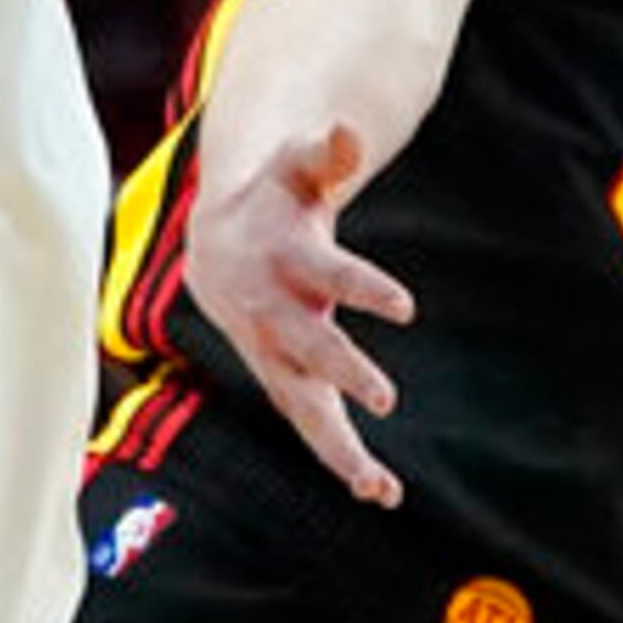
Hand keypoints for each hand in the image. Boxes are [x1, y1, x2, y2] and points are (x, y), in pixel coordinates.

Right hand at [184, 123, 416, 505]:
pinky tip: (381, 492)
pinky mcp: (284, 383)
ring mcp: (276, 356)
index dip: (363, 288)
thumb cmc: (273, 199)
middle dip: (344, 373)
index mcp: (285, 262)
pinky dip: (342, 461)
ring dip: (339, 449)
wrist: (218, 245)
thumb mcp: (295, 169)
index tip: (404, 305)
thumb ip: (327, 154)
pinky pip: (310, 427)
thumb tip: (350, 129)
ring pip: (304, 409)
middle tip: (385, 396)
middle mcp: (277, 318)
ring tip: (381, 488)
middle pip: (309, 351)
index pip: (328, 275)